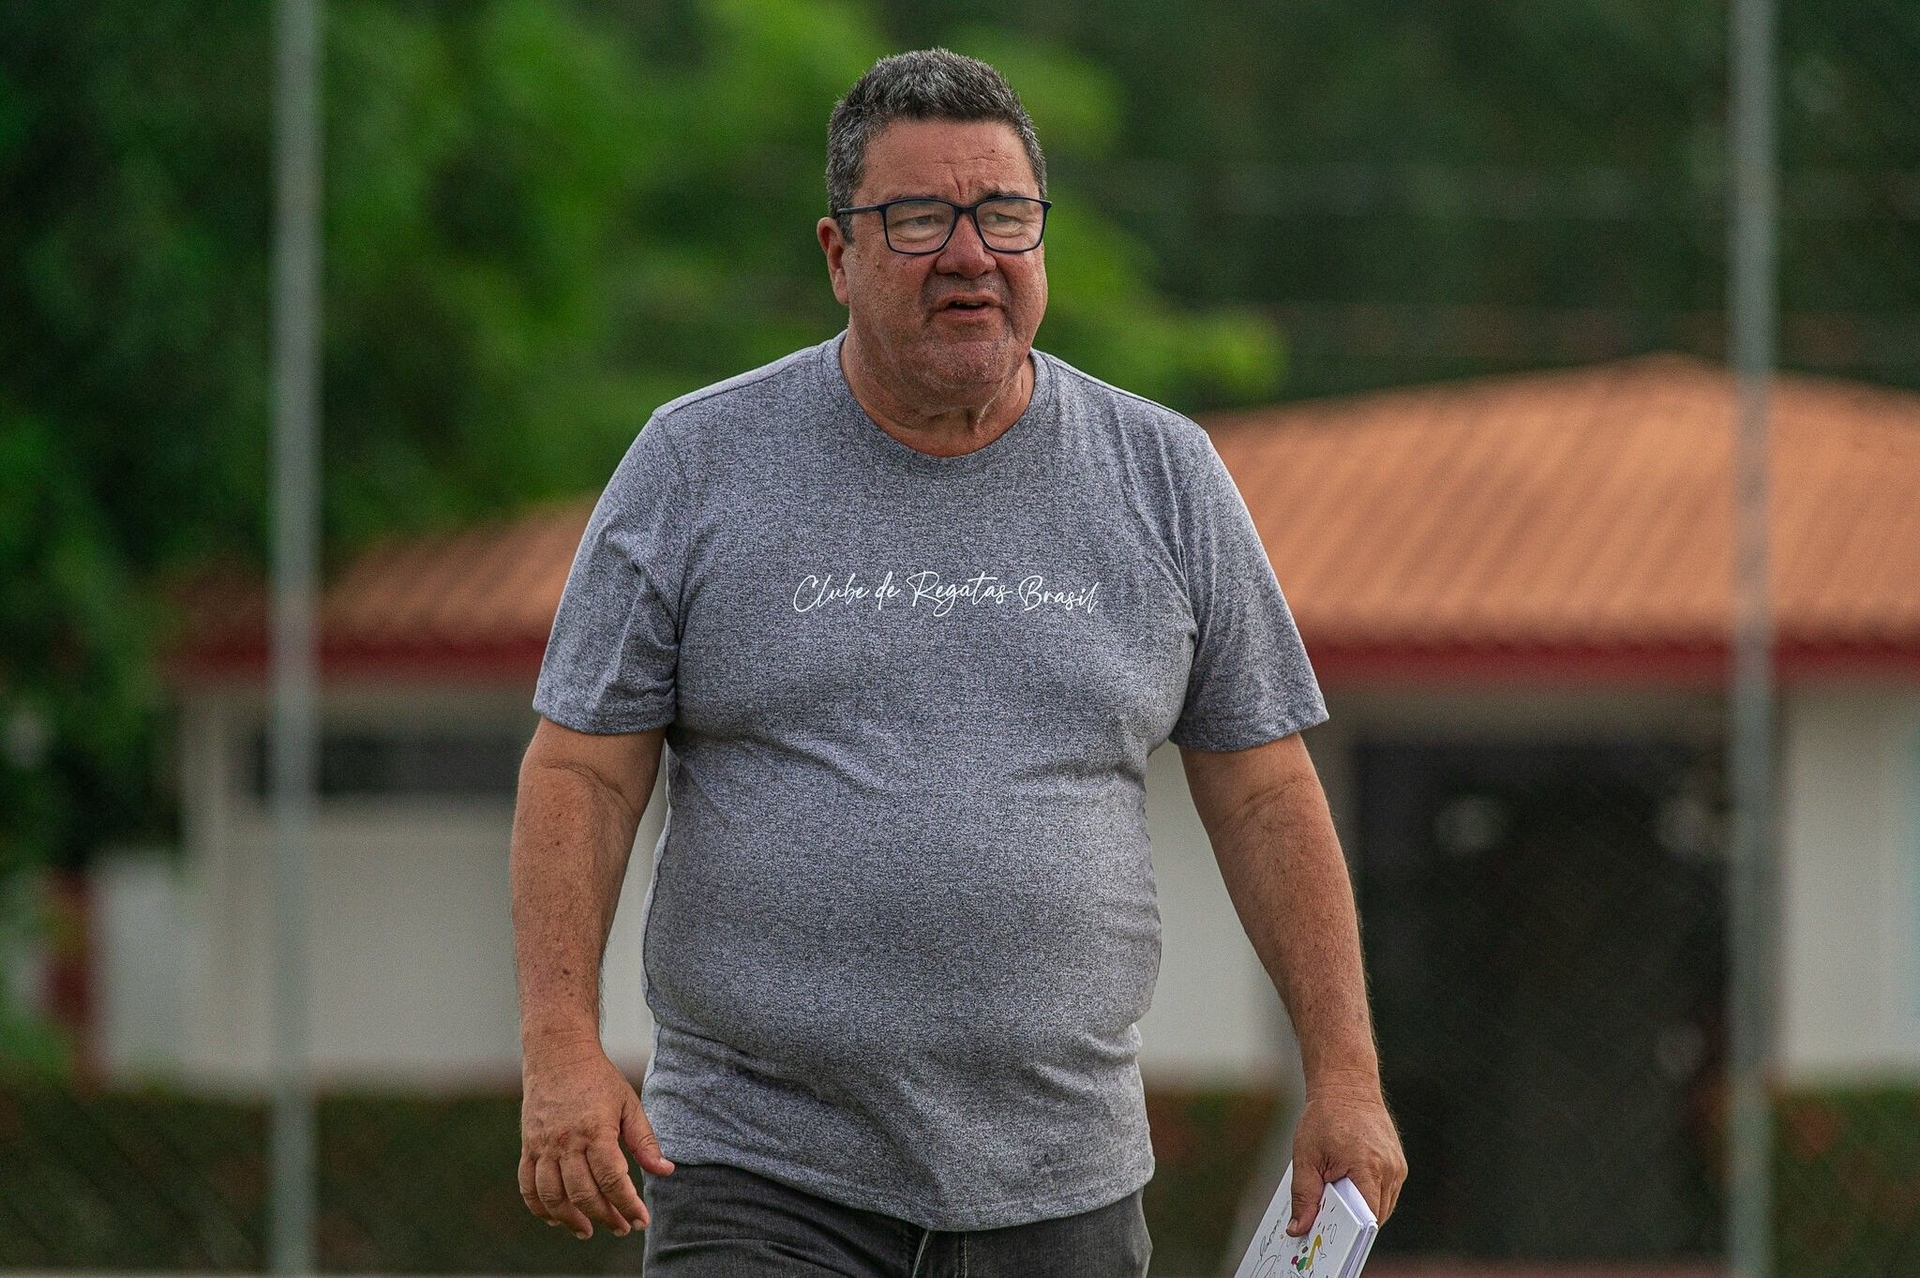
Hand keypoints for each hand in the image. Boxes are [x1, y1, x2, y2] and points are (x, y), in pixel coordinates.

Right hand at [519, 1034, 675, 1239]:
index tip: (640, 1220)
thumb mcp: (629, 1104)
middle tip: (621, 1227)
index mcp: (595, 1131)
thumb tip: (665, 1171)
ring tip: (588, 1230)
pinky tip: (556, 1218)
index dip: (627, 1205)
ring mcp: (543, 1145)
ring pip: (552, 1196)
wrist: (558, 1054)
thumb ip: (645, 1141)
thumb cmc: (598, 1079)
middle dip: (605, 1217)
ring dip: (570, 1220)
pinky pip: (528, 1185)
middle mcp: (566, 1142)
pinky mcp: (528, 1145)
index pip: (612, 1180)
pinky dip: (540, 1207)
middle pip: (583, 1194)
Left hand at [1285, 1076, 1406, 1235]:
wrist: (1346, 1085)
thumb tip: (1299, 1229)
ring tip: (1337, 1208)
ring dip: (1362, 1210)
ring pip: (1382, 1205)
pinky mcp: (1397, 1162)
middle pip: (1375, 1216)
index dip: (1350, 1234)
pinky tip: (1349, 1191)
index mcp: (1367, 1167)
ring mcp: (1396, 1165)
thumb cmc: (1324, 1117)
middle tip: (1327, 1227)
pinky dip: (1368, 1195)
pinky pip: (1386, 1191)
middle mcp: (1389, 1168)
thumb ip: (1304, 1196)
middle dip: (1353, 1224)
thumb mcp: (1305, 1157)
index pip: (1366, 1218)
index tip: (1331, 1242)